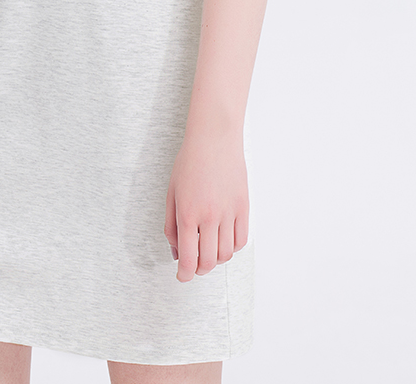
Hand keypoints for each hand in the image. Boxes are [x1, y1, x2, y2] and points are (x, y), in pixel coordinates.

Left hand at [164, 128, 249, 281]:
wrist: (214, 139)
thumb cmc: (189, 162)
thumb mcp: (171, 193)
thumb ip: (171, 225)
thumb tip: (176, 251)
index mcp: (188, 213)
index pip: (188, 258)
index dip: (184, 274)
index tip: (182, 277)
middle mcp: (210, 217)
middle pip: (209, 261)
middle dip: (199, 268)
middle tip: (194, 264)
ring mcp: (229, 213)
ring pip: (226, 254)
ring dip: (216, 259)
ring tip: (208, 249)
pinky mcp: (244, 207)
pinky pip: (241, 239)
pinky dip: (233, 247)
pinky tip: (224, 239)